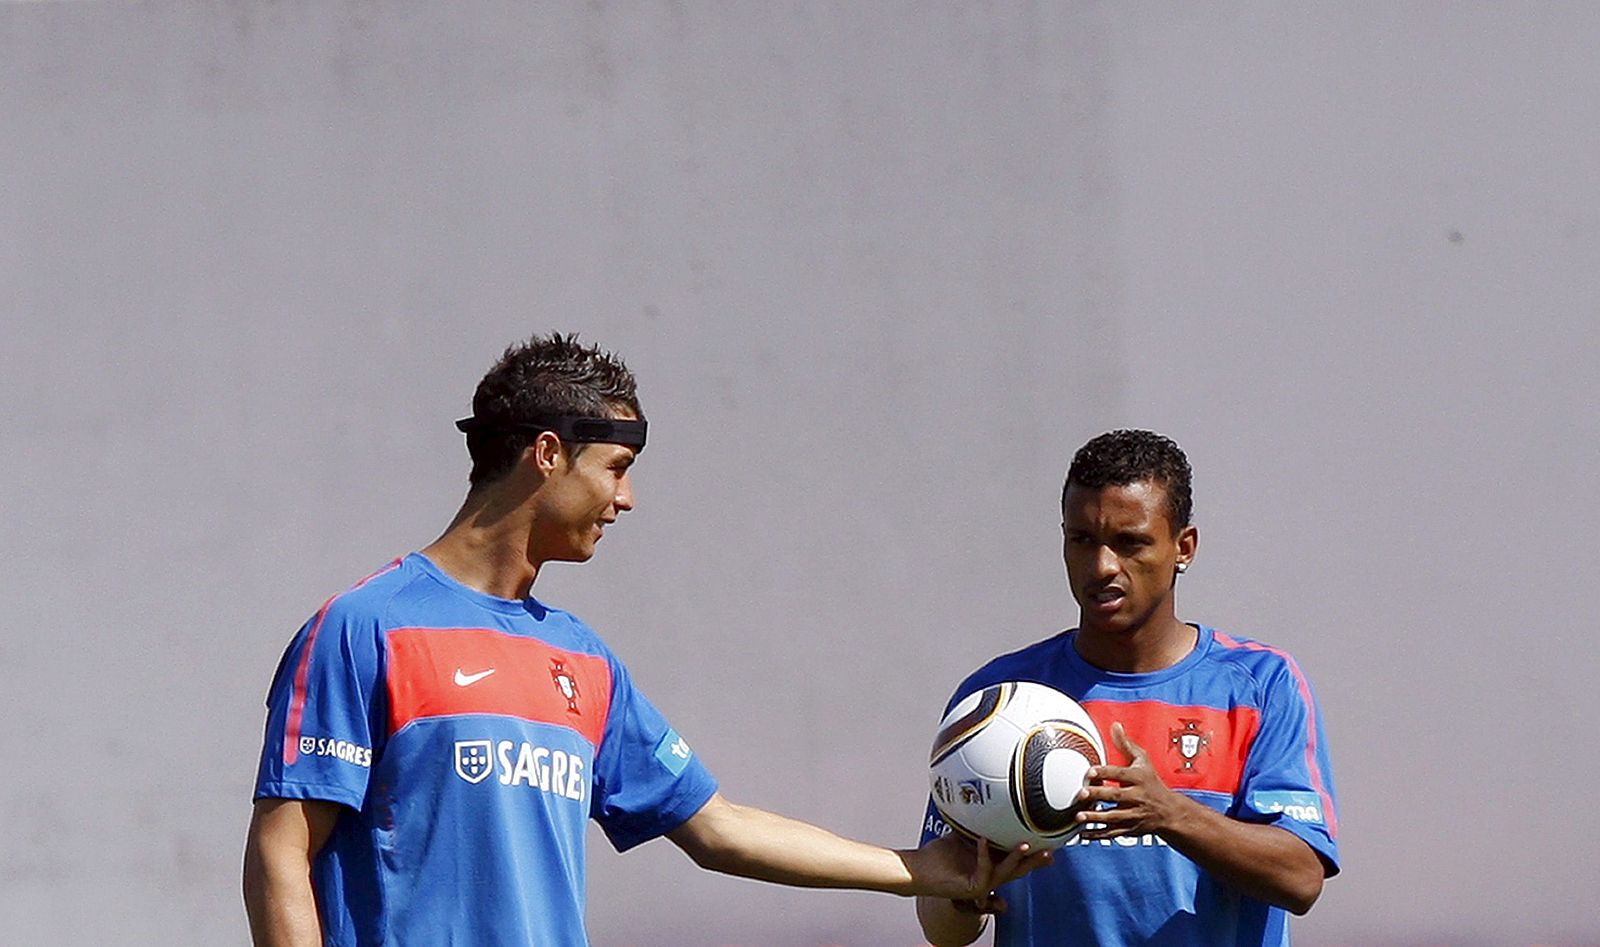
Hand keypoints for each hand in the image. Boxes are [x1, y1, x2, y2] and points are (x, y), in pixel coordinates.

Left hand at [903, 832, 1051, 904]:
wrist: (919, 869)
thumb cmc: (939, 854)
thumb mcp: (963, 835)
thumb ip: (977, 823)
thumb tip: (985, 800)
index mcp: (992, 864)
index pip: (1017, 859)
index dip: (1033, 852)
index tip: (1050, 841)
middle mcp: (990, 876)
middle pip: (1019, 869)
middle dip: (1036, 860)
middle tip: (1051, 850)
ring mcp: (982, 884)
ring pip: (1006, 872)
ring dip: (1016, 858)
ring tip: (1025, 845)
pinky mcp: (972, 888)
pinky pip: (983, 870)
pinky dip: (984, 854)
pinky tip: (983, 840)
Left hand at [1074, 722, 1187, 839]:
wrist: (1169, 811)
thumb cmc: (1151, 782)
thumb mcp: (1142, 761)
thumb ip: (1126, 744)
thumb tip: (1114, 725)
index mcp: (1138, 778)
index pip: (1121, 774)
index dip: (1105, 773)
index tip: (1090, 772)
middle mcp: (1137, 796)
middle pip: (1117, 796)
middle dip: (1099, 796)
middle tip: (1081, 794)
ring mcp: (1134, 815)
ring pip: (1114, 817)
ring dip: (1096, 817)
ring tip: (1079, 816)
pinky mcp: (1130, 829)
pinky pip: (1112, 833)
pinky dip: (1097, 835)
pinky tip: (1082, 834)